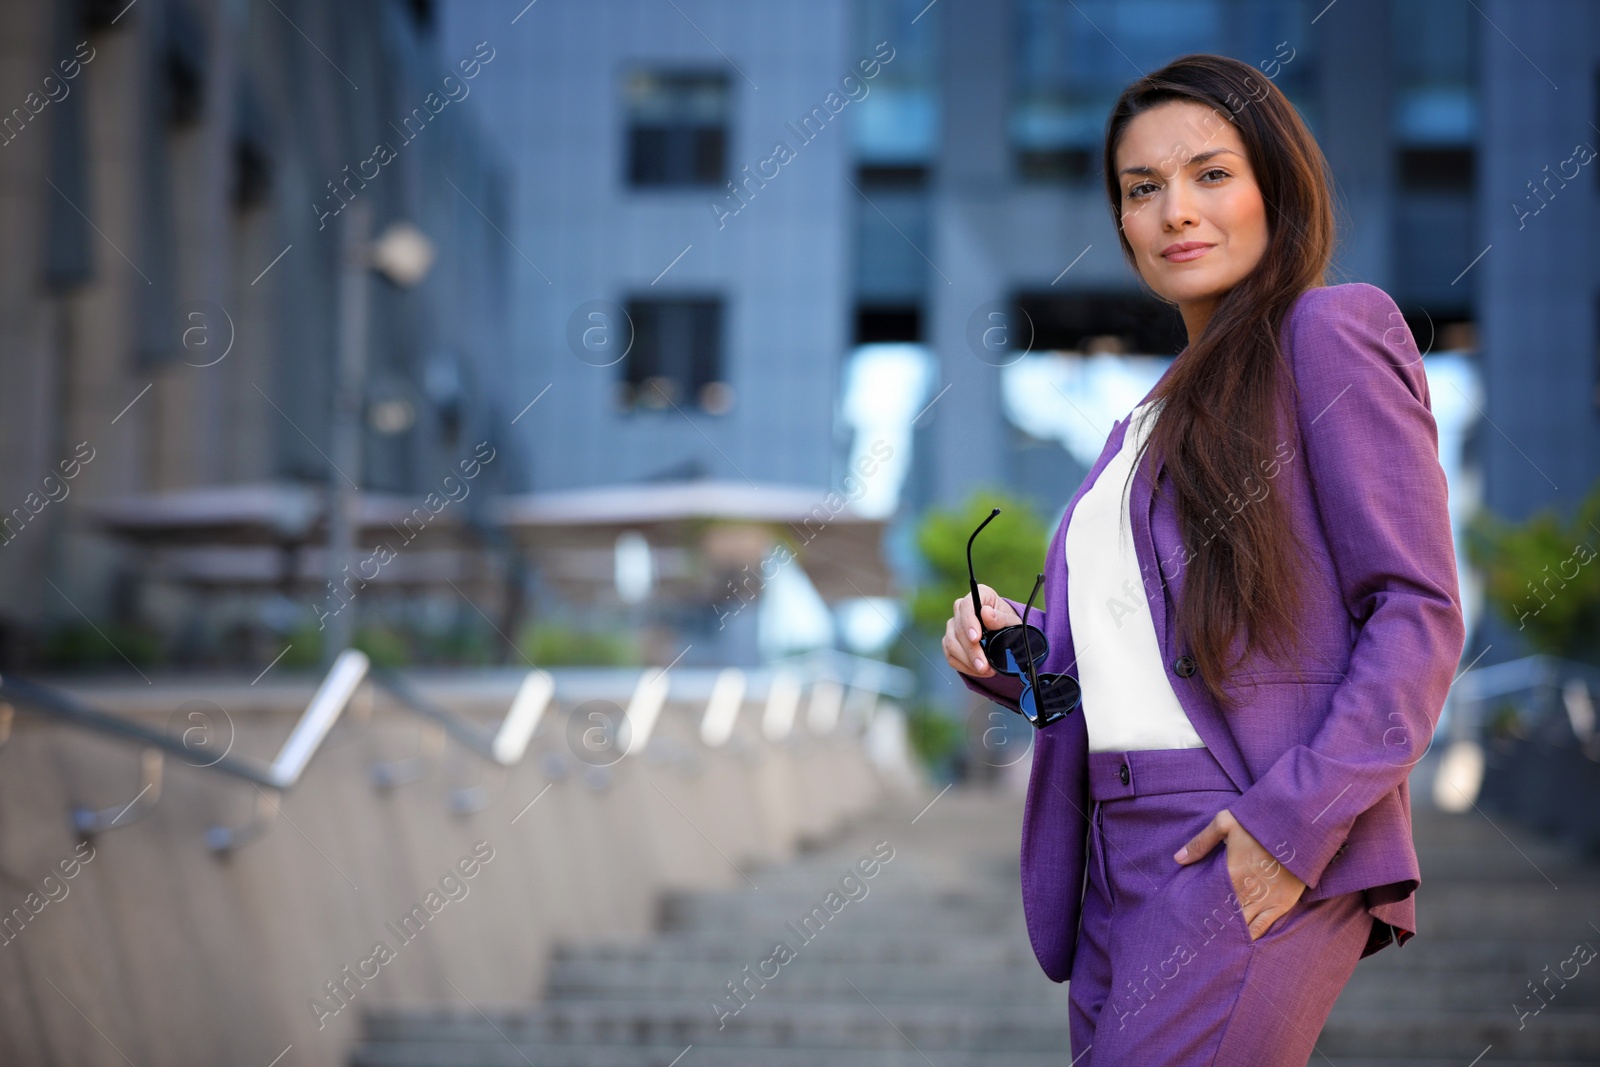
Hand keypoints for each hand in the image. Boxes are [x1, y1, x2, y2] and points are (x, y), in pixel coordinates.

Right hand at [942, 585, 1021, 677]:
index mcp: (979, 595)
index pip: (967, 606)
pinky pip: (951, 655)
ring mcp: (953, 625)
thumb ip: (1001, 618)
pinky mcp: (950, 641)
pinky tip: (977, 671)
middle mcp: (962, 608)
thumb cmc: (1009, 624)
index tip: (976, 638)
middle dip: (971, 650)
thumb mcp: (1012, 621)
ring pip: (951, 643)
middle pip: (958, 628)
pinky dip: (964, 666)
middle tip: (984, 665)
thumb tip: (986, 614)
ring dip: (967, 660)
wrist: (1006, 635)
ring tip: (984, 670)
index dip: (969, 622)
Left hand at [1174, 808, 1305, 940]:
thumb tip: (1177, 859)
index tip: (1191, 921)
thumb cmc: (1260, 822)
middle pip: (1225, 917)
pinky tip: (1242, 944)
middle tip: (1200, 938)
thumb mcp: (1225, 822)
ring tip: (1216, 945)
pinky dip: (1252, 936)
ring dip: (1230, 934)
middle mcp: (1247, 893)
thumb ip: (1201, 842)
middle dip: (1213, 926)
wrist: (1300, 825)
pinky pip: (1264, 927)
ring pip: (1243, 926)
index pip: (1210, 901)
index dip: (1200, 912)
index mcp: (1230, 875)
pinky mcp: (1282, 903)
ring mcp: (1265, 900)